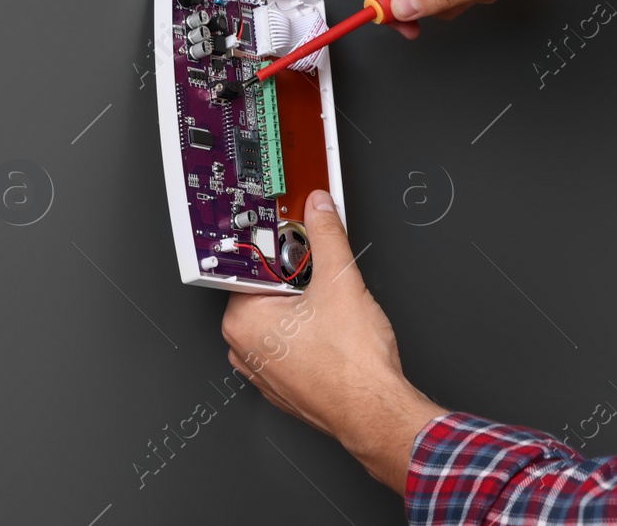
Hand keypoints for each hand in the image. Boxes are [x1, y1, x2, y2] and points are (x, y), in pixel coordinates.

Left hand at [221, 190, 446, 491]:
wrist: (373, 409)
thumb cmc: (351, 363)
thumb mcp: (340, 280)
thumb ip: (327, 234)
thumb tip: (319, 208)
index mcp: (242, 319)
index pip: (253, 264)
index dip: (283, 247)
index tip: (301, 237)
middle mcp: (243, 348)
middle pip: (267, 290)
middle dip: (298, 277)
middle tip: (324, 275)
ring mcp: (262, 370)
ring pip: (280, 319)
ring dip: (305, 306)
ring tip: (333, 307)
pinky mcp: (283, 384)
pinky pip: (289, 345)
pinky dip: (308, 332)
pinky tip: (333, 331)